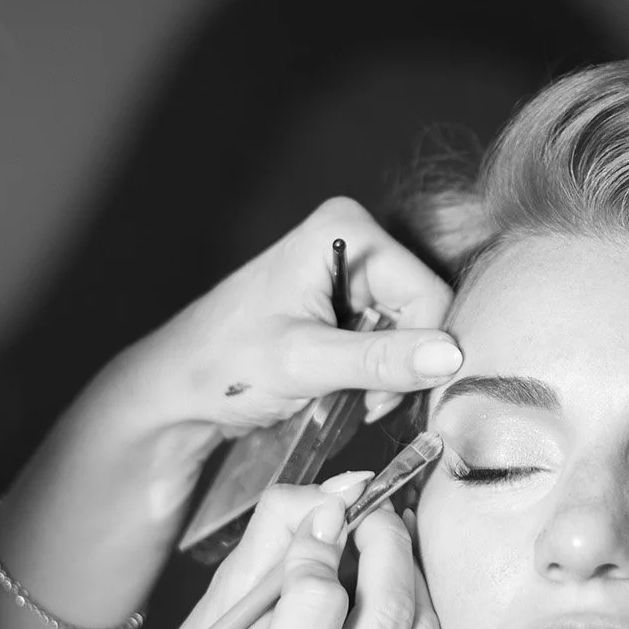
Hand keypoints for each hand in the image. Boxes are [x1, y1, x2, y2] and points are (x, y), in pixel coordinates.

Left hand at [129, 197, 459, 434]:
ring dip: (388, 376)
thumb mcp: (304, 362)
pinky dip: (376, 374)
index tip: (378, 394)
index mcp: (345, 229)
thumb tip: (451, 356)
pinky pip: (393, 340)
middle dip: (401, 364)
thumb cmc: (223, 365)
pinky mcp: (347, 302)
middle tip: (360, 399)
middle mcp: (355, 239)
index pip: (428, 292)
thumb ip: (379, 359)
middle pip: (425, 310)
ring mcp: (352, 271)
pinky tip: (344, 388)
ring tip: (344, 396)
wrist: (177, 388)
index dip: (418, 350)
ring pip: (414, 331)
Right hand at [144, 474, 437, 628]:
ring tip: (376, 537)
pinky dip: (412, 603)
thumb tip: (343, 487)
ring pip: (420, 627)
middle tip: (367, 507)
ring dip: (406, 567)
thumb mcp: (221, 604)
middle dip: (385, 541)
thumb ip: (277, 537)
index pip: (320, 601)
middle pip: (388, 613)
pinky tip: (385, 582)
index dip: (321, 543)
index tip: (317, 515)